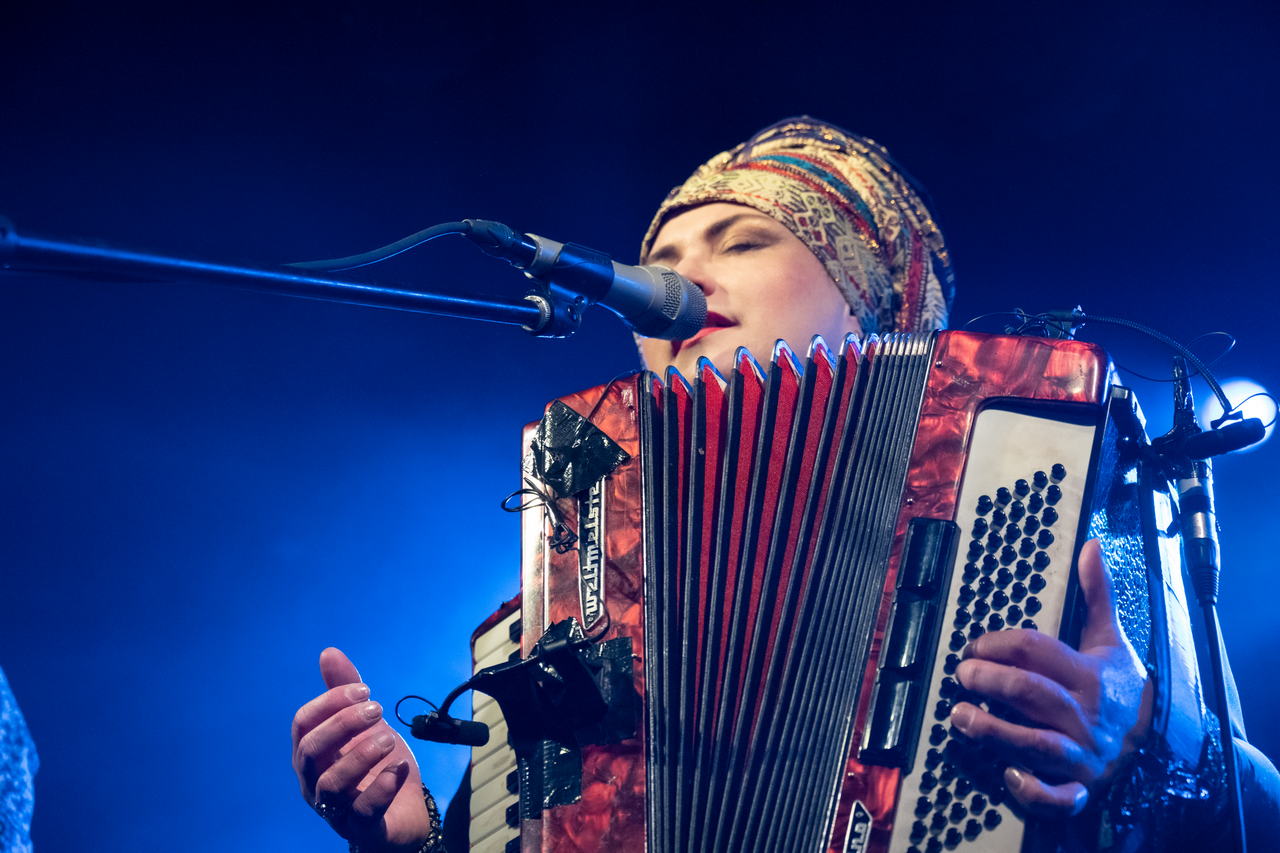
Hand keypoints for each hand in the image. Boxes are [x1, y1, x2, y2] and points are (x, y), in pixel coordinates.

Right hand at [292, 647, 430, 850]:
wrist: (402, 811)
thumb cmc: (376, 765)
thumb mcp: (365, 724)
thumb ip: (345, 691)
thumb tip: (328, 652)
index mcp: (312, 754)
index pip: (303, 724)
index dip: (330, 702)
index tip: (365, 689)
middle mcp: (315, 782)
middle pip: (312, 751)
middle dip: (343, 724)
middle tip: (376, 709)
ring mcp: (335, 808)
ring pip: (332, 783)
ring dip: (361, 754)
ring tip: (389, 738)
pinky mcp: (362, 828)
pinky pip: (362, 811)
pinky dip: (381, 787)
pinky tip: (399, 768)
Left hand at [949, 539, 1152, 817]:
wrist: (1159, 740)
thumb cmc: (1121, 686)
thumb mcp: (1110, 637)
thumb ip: (1096, 593)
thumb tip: (1091, 547)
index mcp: (1088, 675)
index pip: (1038, 652)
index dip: (1000, 644)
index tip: (973, 646)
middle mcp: (1084, 715)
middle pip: (1033, 694)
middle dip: (991, 682)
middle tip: (961, 675)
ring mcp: (1082, 754)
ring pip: (1037, 743)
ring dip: (995, 731)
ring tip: (959, 717)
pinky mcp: (1080, 787)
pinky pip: (1060, 797)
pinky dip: (1035, 790)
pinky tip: (1008, 776)